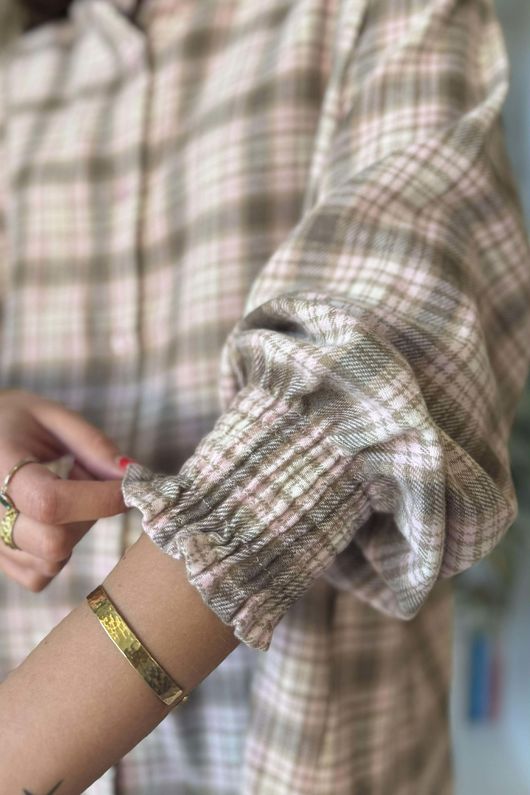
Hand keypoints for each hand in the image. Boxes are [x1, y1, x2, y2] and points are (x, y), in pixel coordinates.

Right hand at [0, 388, 129, 591]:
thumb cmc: (12, 421)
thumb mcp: (51, 415)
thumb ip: (92, 444)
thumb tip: (131, 476)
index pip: (50, 501)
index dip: (100, 499)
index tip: (127, 486)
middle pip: (53, 542)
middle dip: (87, 517)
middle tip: (86, 484)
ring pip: (49, 563)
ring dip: (74, 534)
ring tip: (63, 496)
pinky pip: (38, 576)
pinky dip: (57, 555)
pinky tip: (51, 521)